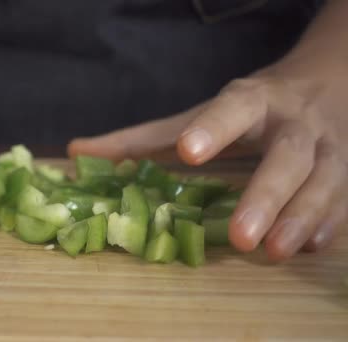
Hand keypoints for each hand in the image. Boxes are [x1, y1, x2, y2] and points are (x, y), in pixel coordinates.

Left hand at [68, 64, 347, 261]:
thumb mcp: (196, 115)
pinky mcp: (344, 172)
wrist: (322, 87)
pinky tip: (307, 248)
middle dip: (266, 194)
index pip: (232, 108)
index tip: (188, 151)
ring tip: (276, 252)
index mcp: (251, 100)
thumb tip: (77, 154)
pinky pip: (343, 199)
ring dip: (301, 217)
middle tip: (241, 237)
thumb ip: (140, 139)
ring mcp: (327, 147)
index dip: (212, 128)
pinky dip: (327, 223)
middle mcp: (293, 122)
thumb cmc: (247, 108)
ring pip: (323, 180)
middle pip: (288, 155)